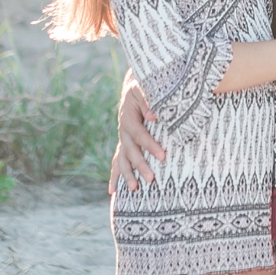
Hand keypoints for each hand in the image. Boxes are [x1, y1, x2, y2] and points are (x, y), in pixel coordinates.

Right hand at [112, 74, 164, 192]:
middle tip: (151, 178)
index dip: (149, 145)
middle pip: (130, 150)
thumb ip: (150, 100)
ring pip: (122, 158)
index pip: (139, 133)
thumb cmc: (145, 85)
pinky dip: (116, 175)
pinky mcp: (125, 142)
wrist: (136, 83)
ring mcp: (123, 137)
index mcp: (128, 115)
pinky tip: (112, 192)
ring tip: (133, 189)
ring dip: (127, 174)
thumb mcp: (146, 86)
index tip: (162, 156)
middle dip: (140, 165)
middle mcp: (123, 128)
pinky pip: (118, 160)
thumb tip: (154, 117)